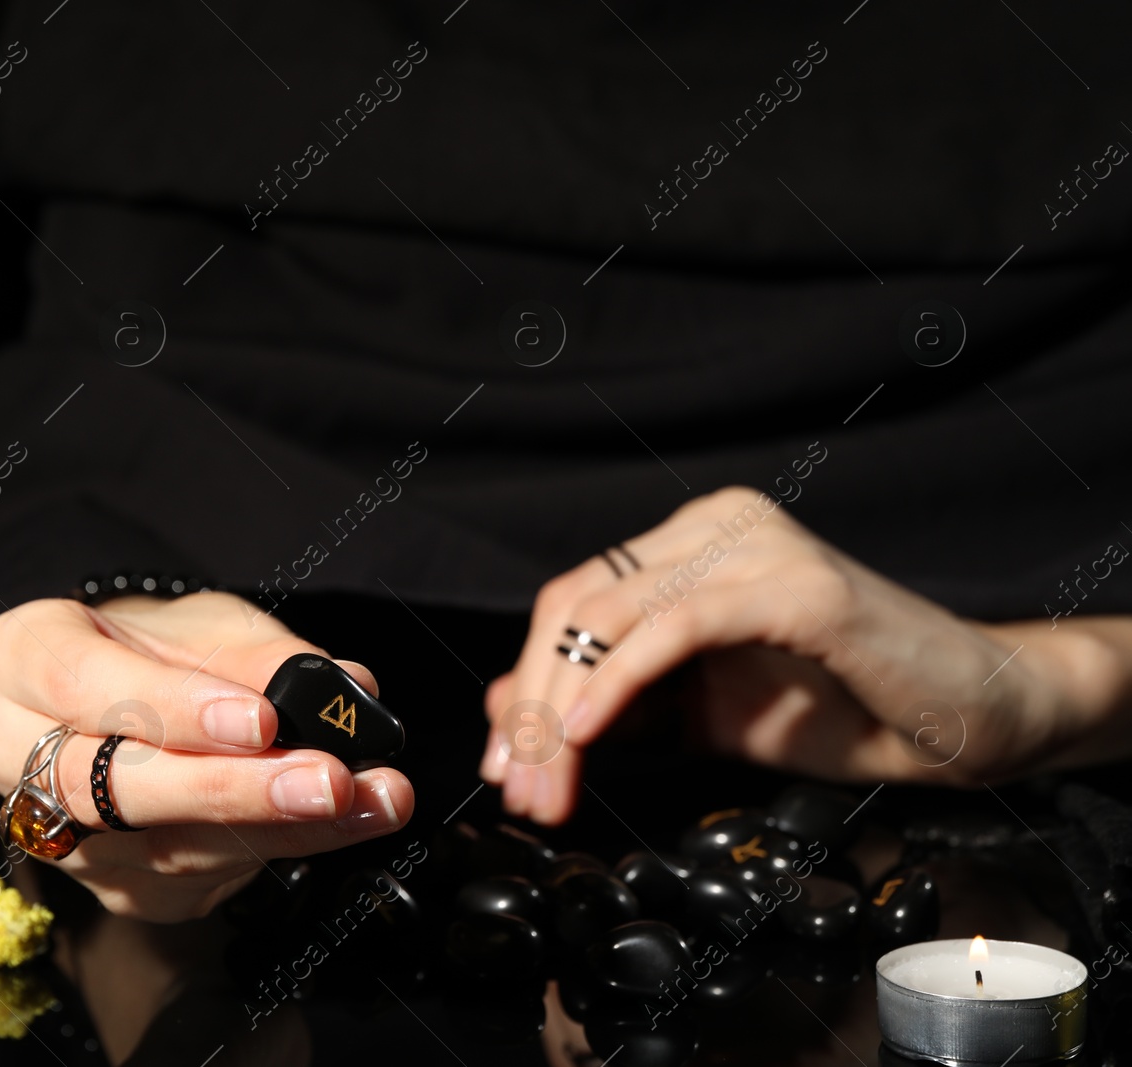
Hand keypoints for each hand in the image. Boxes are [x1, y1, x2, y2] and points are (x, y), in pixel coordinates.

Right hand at [0, 592, 413, 920]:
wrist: (128, 688)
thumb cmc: (158, 643)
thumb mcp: (207, 620)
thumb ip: (266, 655)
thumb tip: (345, 689)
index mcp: (18, 657)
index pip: (82, 684)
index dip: (173, 707)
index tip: (263, 719)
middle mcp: (10, 751)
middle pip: (114, 788)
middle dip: (236, 789)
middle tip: (330, 779)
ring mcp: (54, 832)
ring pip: (164, 845)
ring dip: (283, 828)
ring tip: (371, 798)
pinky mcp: (108, 885)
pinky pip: (194, 881)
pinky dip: (278, 852)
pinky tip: (339, 827)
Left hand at [481, 486, 1124, 823]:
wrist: (968, 717)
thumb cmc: (842, 708)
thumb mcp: (699, 712)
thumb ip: (614, 700)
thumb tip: (510, 708)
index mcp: (691, 542)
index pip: (574, 601)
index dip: (527, 683)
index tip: (506, 764)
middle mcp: (716, 525)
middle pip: (576, 604)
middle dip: (532, 705)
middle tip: (518, 789)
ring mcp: (755, 545)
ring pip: (609, 614)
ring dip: (562, 710)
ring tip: (547, 782)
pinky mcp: (793, 584)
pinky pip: (675, 626)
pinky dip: (618, 681)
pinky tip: (587, 733)